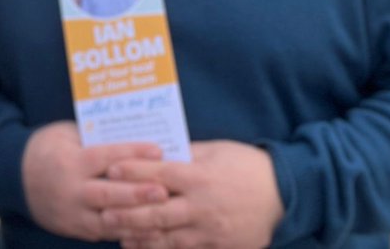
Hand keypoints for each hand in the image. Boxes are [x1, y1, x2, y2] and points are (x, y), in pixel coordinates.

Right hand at [21, 121, 166, 240]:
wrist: (15, 177)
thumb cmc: (48, 148)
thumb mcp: (66, 134)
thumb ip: (95, 138)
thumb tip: (132, 133)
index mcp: (70, 162)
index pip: (105, 157)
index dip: (132, 153)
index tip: (158, 150)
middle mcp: (71, 190)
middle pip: (109, 194)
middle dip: (138, 194)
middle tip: (164, 191)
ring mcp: (72, 214)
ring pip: (109, 220)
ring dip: (137, 219)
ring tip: (164, 216)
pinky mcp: (74, 229)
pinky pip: (104, 233)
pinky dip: (127, 232)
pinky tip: (149, 229)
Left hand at [103, 140, 282, 248]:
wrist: (285, 193)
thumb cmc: (247, 165)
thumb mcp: (216, 151)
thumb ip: (186, 154)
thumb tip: (157, 152)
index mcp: (200, 176)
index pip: (158, 174)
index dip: (133, 171)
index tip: (110, 169)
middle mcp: (202, 205)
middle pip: (157, 211)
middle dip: (127, 213)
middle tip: (103, 213)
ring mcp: (211, 230)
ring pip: (168, 237)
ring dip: (141, 237)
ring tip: (118, 235)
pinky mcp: (220, 246)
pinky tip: (147, 247)